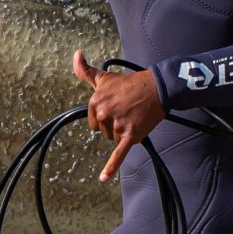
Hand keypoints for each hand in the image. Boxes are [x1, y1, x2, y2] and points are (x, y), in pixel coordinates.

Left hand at [74, 49, 163, 182]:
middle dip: (115, 125)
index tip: (117, 107)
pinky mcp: (129, 135)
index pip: (94, 122)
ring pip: (113, 139)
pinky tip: (104, 179)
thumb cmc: (130, 83)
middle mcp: (103, 113)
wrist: (157, 88)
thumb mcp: (104, 76)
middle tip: (127, 111)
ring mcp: (116, 125)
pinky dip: (111, 168)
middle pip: (103, 131)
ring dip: (123, 132)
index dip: (106, 117)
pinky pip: (118, 155)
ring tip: (134, 116)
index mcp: (95, 102)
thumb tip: (75, 54)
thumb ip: (85, 70)